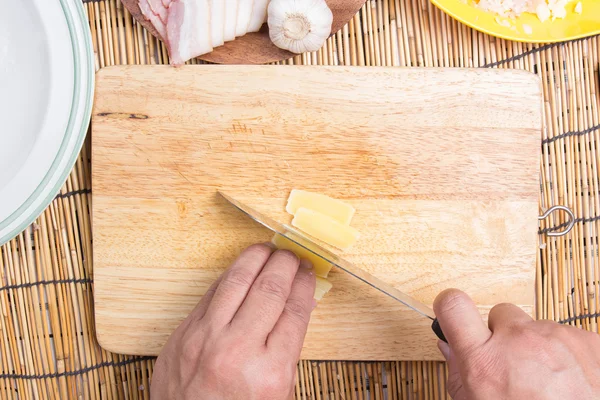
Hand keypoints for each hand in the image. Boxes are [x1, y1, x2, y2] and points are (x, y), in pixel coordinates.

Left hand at [151, 243, 315, 399]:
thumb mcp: (277, 392)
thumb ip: (287, 347)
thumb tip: (298, 303)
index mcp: (269, 372)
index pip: (294, 310)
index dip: (304, 284)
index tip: (308, 272)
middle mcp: (236, 351)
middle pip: (269, 289)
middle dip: (285, 264)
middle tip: (292, 256)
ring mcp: (204, 340)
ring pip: (236, 281)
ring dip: (255, 258)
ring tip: (268, 251)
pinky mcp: (182, 335)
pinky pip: (210, 294)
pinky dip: (230, 277)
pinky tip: (242, 270)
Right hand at [434, 289, 599, 399]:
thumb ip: (459, 374)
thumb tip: (449, 347)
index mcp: (485, 362)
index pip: (454, 306)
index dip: (450, 307)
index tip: (452, 312)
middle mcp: (519, 342)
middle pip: (501, 314)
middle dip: (504, 334)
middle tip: (512, 364)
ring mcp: (556, 338)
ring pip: (537, 327)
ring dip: (538, 348)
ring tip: (547, 381)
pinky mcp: (587, 341)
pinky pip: (568, 337)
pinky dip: (567, 355)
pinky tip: (568, 380)